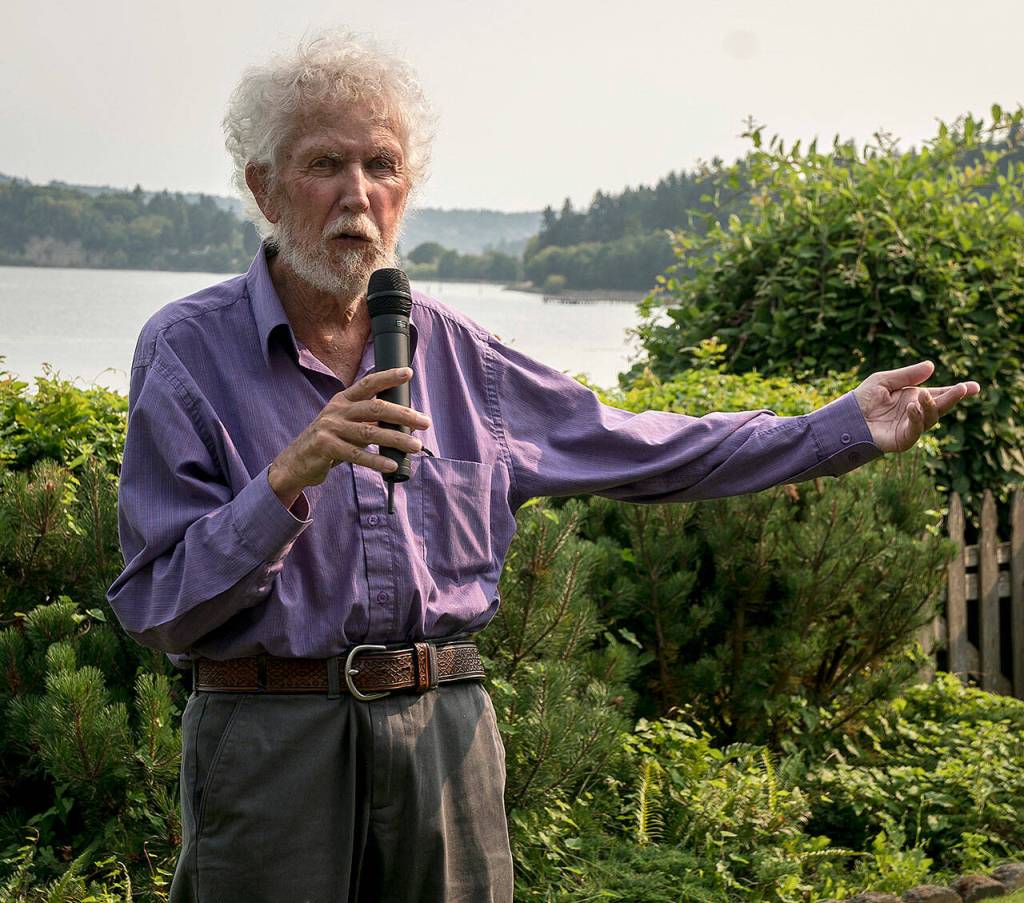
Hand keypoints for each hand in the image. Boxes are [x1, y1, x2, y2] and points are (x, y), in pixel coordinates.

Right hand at [268, 367, 430, 506]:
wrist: (296, 461)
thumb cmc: (328, 441)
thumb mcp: (345, 423)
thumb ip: (367, 419)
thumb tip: (401, 419)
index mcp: (343, 400)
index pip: (368, 383)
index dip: (388, 376)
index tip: (408, 373)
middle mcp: (337, 410)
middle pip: (375, 408)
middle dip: (403, 415)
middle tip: (424, 422)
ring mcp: (330, 428)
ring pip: (369, 433)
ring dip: (396, 440)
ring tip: (415, 446)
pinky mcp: (326, 447)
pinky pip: (356, 455)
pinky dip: (376, 460)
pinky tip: (391, 464)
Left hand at [852, 361, 979, 452]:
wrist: (845, 419)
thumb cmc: (862, 400)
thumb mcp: (884, 381)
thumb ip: (907, 375)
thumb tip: (931, 366)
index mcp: (914, 398)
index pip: (940, 394)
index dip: (957, 391)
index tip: (975, 386)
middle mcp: (916, 413)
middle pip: (940, 406)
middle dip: (954, 398)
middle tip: (964, 389)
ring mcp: (910, 427)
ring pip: (931, 419)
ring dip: (931, 407)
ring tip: (924, 396)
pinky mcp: (902, 440)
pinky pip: (915, 431)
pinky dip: (916, 419)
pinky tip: (912, 407)